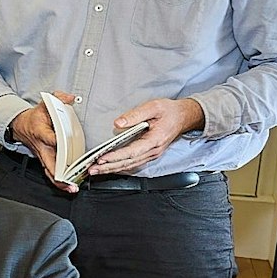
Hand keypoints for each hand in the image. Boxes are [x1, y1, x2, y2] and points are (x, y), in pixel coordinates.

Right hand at [6, 91, 75, 191]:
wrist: (20, 126)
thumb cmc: (34, 118)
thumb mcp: (44, 104)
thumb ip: (59, 98)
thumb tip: (71, 98)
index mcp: (40, 132)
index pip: (49, 138)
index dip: (57, 141)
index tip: (64, 144)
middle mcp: (42, 147)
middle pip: (50, 163)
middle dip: (60, 174)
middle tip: (70, 182)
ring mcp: (43, 155)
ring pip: (50, 172)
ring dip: (60, 182)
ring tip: (71, 188)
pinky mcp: (45, 160)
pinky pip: (52, 172)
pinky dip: (59, 181)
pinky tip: (69, 187)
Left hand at [85, 97, 204, 176]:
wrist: (183, 116)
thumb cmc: (170, 111)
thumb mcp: (153, 107)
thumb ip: (135, 115)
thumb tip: (118, 123)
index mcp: (155, 140)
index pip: (132, 152)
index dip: (116, 156)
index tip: (102, 158)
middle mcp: (153, 151)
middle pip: (128, 163)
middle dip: (109, 167)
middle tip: (92, 169)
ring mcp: (151, 154)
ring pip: (129, 166)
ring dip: (112, 169)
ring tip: (96, 170)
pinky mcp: (149, 154)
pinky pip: (133, 164)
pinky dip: (119, 167)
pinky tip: (109, 168)